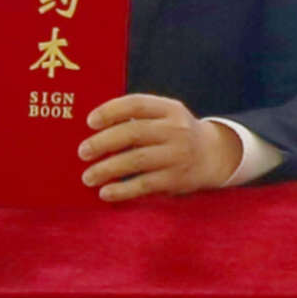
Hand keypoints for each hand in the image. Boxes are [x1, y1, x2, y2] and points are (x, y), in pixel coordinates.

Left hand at [76, 92, 245, 200]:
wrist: (214, 155)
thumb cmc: (176, 134)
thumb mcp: (166, 116)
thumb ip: (138, 117)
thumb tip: (95, 129)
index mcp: (170, 109)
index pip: (136, 104)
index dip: (111, 111)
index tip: (90, 122)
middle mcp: (175, 129)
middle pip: (133, 133)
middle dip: (103, 143)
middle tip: (83, 152)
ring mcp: (177, 155)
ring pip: (136, 160)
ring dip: (107, 169)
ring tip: (88, 177)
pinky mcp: (176, 178)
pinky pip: (144, 185)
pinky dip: (122, 190)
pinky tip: (106, 193)